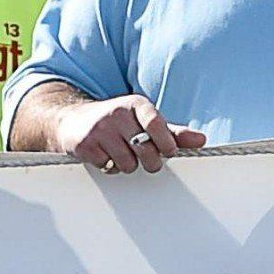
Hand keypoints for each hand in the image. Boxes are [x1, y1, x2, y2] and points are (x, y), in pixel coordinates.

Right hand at [55, 92, 195, 174]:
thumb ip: (173, 132)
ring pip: (128, 165)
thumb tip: (202, 140)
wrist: (72, 120)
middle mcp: (117, 114)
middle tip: (146, 157)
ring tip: (122, 153)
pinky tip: (106, 155)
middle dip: (151, 161)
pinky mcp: (85, 145)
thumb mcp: (145, 121)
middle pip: (146, 151)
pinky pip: (109, 168)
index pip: (156, 124)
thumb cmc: (118, 122)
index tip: (168, 151)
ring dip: (129, 165)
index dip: (167, 143)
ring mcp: (100, 130)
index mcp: (136, 104)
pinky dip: (111, 168)